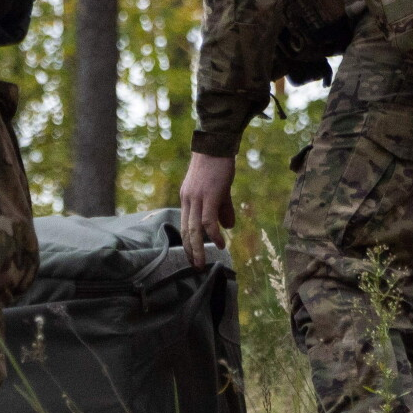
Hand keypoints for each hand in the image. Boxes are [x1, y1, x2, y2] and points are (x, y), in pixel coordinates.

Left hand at [178, 150, 237, 269]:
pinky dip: (213, 235)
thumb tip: (228, 227)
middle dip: (190, 252)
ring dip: (198, 249)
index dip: (187, 244)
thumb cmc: (218, 165)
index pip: (183, 226)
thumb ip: (222, 209)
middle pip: (185, 231)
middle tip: (195, 267)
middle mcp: (187, 200)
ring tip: (203, 263)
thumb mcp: (219, 190)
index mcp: (187, 199)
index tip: (192, 258)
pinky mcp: (208, 195)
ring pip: (193, 229)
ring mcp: (196, 198)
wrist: (217, 145)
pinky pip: (207, 220)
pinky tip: (220, 244)